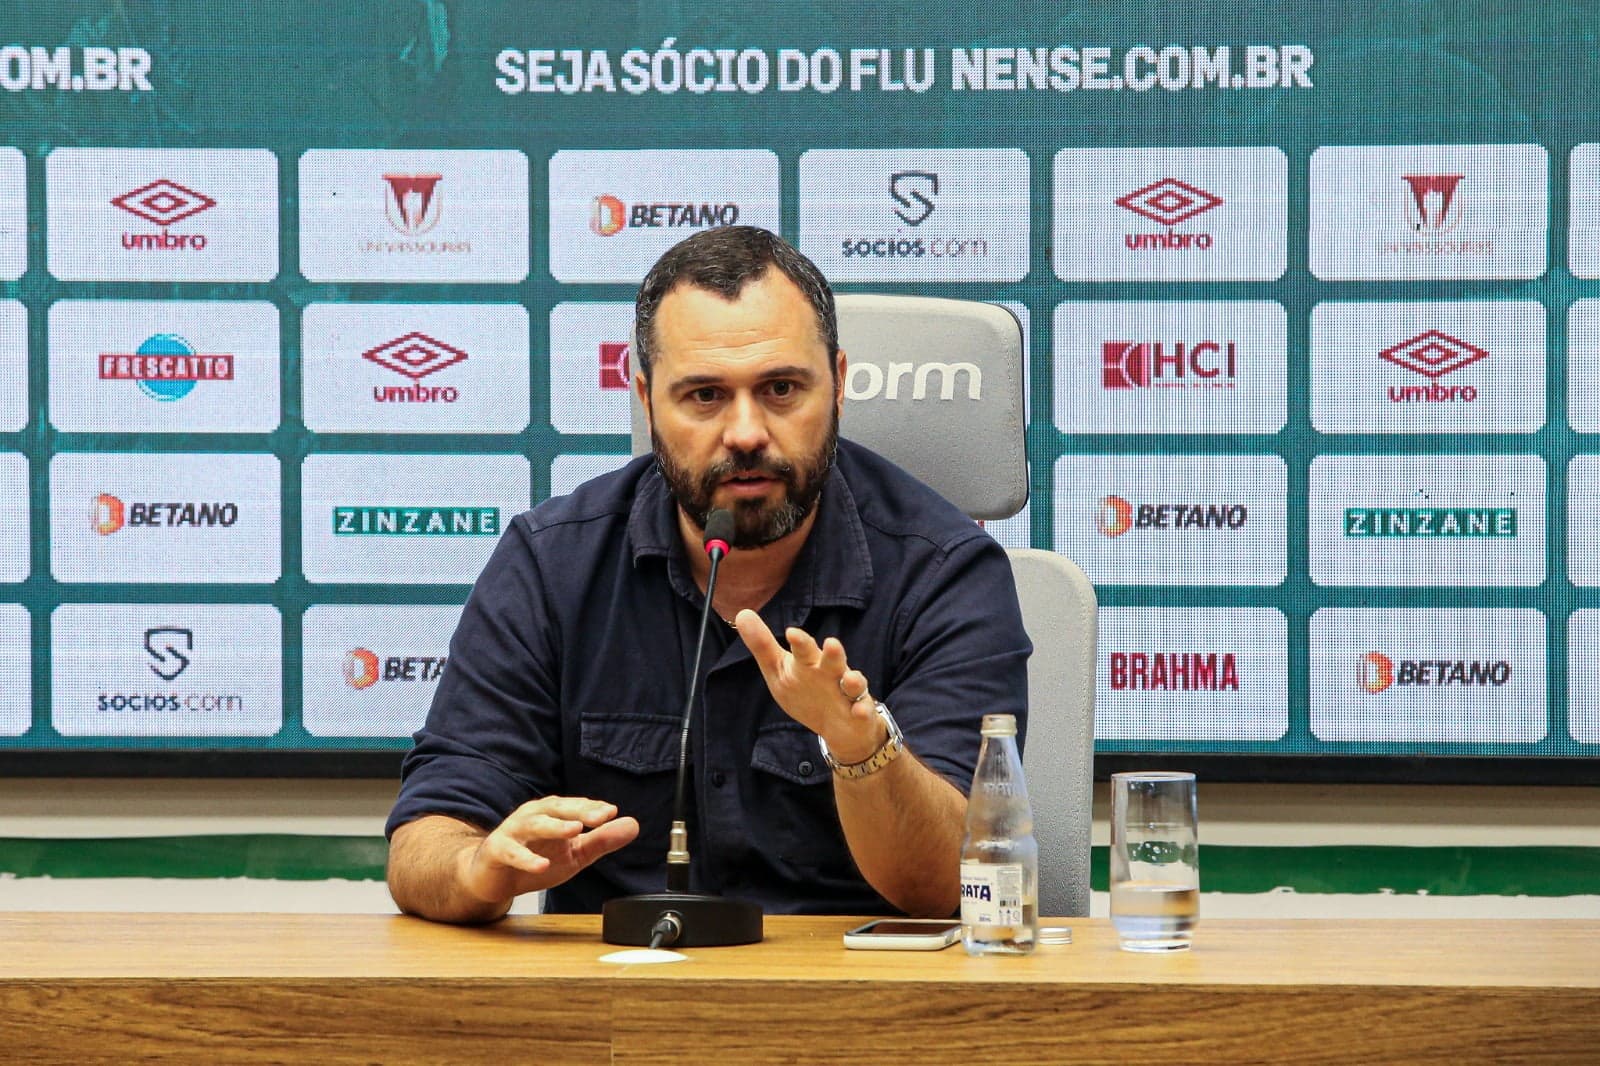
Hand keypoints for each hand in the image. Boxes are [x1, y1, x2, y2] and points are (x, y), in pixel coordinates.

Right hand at [460, 796, 638, 904]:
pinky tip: (541, 865)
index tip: (613, 813)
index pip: (576, 806)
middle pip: (556, 808)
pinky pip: (512, 852)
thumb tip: (632, 825)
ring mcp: (513, 831)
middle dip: (580, 810)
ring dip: (554, 826)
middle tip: (602, 817)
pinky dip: (526, 859)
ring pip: (534, 824)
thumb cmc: (534, 858)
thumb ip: (601, 840)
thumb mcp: (574, 854)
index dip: (594, 808)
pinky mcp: (497, 851)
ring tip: (574, 830)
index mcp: (552, 813)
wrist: (493, 877)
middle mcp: (533, 816)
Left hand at [734, 611, 884, 763]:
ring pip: (853, 683)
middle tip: (831, 643)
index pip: (804, 651)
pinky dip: (862, 711)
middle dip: (833, 654)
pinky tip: (859, 711)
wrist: (840, 725)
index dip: (800, 643)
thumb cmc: (807, 690)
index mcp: (810, 663)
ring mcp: (848, 692)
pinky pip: (863, 711)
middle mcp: (831, 673)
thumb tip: (742, 613)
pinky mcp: (860, 712)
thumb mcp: (780, 670)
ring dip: (853, 680)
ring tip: (850, 678)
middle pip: (832, 661)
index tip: (791, 633)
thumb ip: (763, 645)